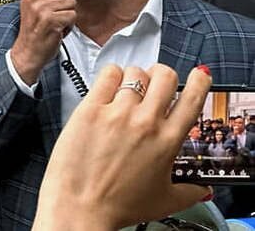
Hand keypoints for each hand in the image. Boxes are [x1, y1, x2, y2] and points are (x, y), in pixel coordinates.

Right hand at [10, 0, 75, 83]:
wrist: (28, 50)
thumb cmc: (33, 26)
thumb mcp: (30, 2)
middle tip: (57, 9)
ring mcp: (42, 9)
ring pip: (72, 1)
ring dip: (68, 12)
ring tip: (56, 19)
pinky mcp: (52, 20)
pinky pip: (73, 14)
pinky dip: (70, 23)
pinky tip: (59, 28)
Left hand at [33, 64, 212, 230]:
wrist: (79, 208)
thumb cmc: (116, 206)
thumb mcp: (164, 201)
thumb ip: (189, 191)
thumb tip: (201, 190)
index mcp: (167, 141)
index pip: (193, 98)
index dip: (199, 81)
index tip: (198, 76)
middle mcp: (145, 122)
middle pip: (165, 76)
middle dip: (163, 76)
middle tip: (155, 83)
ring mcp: (117, 113)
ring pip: (135, 73)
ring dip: (134, 78)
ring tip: (126, 90)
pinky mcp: (90, 109)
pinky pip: (107, 75)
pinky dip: (111, 76)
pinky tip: (107, 88)